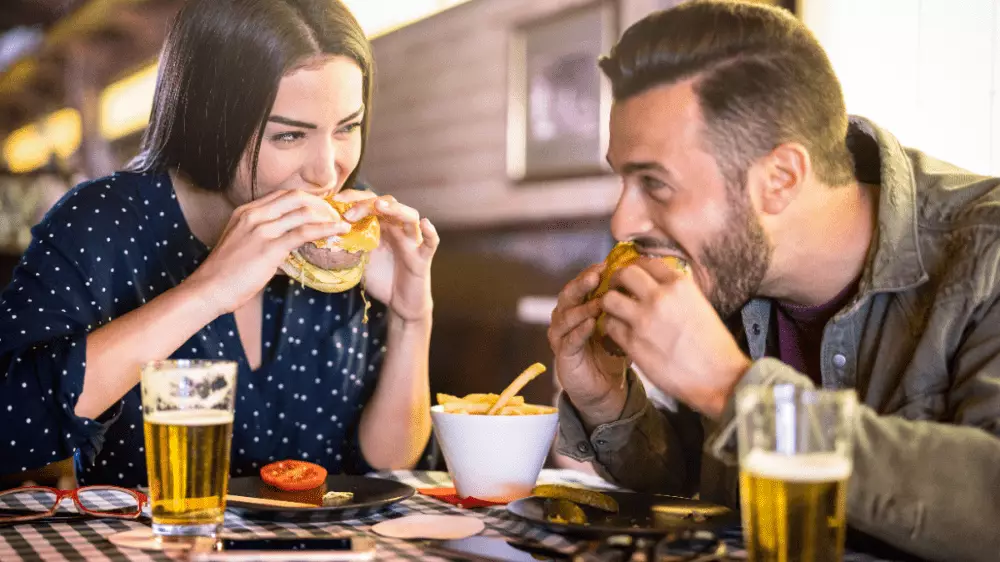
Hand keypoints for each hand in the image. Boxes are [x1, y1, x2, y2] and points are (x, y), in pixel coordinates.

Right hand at [185, 190, 350, 314]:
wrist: (208, 289)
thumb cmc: (225, 275)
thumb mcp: (243, 247)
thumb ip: (265, 242)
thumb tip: (289, 252)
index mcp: (246, 212)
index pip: (284, 195)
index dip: (307, 199)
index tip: (322, 208)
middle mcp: (254, 214)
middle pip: (296, 196)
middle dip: (320, 203)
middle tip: (336, 214)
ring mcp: (261, 229)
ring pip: (303, 212)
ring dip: (327, 216)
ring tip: (342, 223)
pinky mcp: (269, 247)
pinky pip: (304, 232)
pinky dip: (325, 229)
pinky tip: (338, 231)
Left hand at [334, 190, 438, 322]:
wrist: (400, 302)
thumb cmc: (380, 278)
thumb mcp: (358, 259)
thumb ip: (345, 245)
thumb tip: (317, 237)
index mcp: (381, 225)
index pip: (369, 202)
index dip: (353, 198)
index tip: (334, 201)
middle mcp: (398, 228)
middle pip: (388, 203)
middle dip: (367, 204)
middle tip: (348, 212)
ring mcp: (412, 241)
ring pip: (410, 216)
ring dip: (396, 209)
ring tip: (380, 206)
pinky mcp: (423, 257)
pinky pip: (431, 242)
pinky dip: (431, 233)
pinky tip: (425, 224)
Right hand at [547, 263, 628, 426]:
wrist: (607, 389)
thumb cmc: (614, 352)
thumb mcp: (621, 325)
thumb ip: (625, 304)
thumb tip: (644, 278)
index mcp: (578, 307)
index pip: (581, 284)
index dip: (591, 273)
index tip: (607, 264)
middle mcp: (565, 318)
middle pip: (568, 295)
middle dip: (582, 284)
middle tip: (597, 276)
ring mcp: (561, 337)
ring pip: (565, 316)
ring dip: (582, 307)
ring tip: (599, 302)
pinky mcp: (563, 356)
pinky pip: (568, 340)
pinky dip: (579, 331)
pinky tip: (591, 324)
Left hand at [600, 258, 750, 418]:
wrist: (718, 377)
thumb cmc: (713, 344)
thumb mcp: (700, 305)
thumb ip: (677, 293)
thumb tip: (657, 287)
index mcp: (679, 285)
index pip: (647, 262)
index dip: (636, 268)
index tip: (633, 277)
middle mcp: (659, 297)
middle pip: (624, 274)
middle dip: (617, 280)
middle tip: (617, 290)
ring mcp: (643, 319)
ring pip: (609, 299)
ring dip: (609, 304)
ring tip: (615, 312)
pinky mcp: (632, 343)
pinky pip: (609, 326)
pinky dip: (610, 327)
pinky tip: (617, 332)